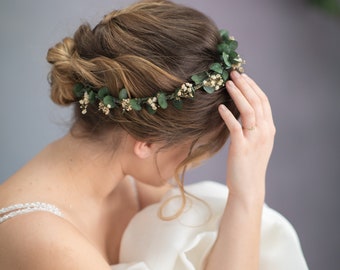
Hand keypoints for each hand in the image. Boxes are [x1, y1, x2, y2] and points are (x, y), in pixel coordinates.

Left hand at [218, 71, 275, 201]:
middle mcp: (264, 132)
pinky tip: (220, 107)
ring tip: (228, 83)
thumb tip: (241, 110)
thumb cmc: (249, 165)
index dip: (253, 86)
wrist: (248, 188)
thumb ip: (253, 127)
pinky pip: (235, 127)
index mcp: (268, 129)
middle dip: (246, 85)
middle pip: (257, 101)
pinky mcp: (241, 148)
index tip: (243, 76)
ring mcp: (254, 139)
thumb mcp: (256, 143)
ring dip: (238, 94)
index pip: (263, 101)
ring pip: (249, 110)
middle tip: (234, 72)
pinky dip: (228, 115)